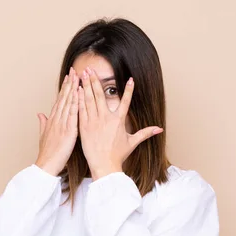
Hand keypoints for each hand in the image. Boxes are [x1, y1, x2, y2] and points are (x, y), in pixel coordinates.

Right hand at [35, 67, 78, 175]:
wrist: (46, 165)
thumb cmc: (47, 154)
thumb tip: (40, 114)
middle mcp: (56, 119)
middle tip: (74, 70)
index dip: (64, 88)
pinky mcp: (68, 131)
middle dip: (69, 83)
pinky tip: (79, 94)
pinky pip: (72, 114)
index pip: (59, 101)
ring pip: (68, 102)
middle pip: (63, 98)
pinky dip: (75, 103)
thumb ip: (43, 124)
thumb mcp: (43, 136)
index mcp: (52, 121)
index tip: (68, 78)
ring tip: (77, 76)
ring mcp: (62, 124)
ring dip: (72, 89)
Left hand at [78, 66, 162, 180]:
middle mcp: (106, 118)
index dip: (128, 90)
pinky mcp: (84, 127)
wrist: (104, 166)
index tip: (130, 79)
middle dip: (95, 80)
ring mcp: (94, 122)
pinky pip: (81, 110)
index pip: (125, 101)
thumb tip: (160, 129)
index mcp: (118, 121)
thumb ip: (145, 133)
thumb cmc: (118, 155)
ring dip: (86, 86)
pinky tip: (76, 90)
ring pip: (89, 99)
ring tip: (83, 74)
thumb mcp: (132, 142)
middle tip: (91, 69)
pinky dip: (78, 99)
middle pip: (101, 95)